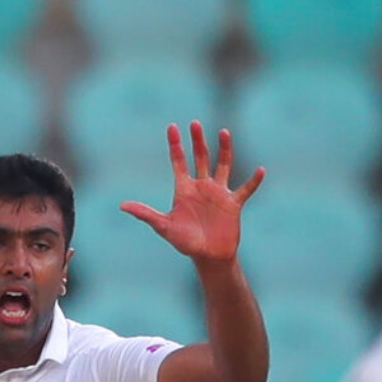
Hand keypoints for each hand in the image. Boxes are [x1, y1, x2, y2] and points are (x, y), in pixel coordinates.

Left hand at [121, 121, 264, 263]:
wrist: (208, 257)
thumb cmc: (185, 242)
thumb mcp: (164, 226)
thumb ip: (145, 214)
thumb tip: (121, 205)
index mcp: (184, 190)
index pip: (178, 161)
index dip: (175, 144)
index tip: (172, 127)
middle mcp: (201, 187)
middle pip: (200, 158)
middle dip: (197, 140)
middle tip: (194, 123)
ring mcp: (218, 194)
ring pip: (222, 165)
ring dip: (223, 150)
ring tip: (223, 132)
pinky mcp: (233, 204)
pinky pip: (245, 190)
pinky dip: (253, 182)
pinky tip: (260, 170)